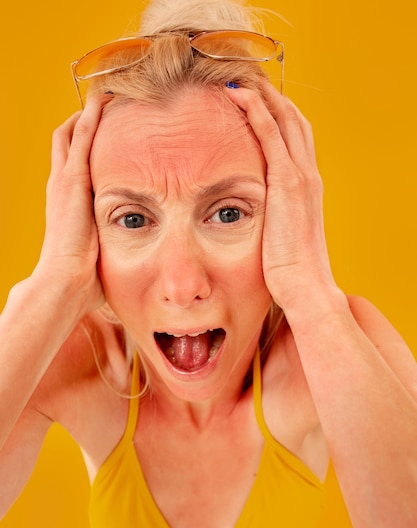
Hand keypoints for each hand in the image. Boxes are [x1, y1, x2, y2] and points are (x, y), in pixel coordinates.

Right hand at [35, 95, 111, 315]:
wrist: (65, 281)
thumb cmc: (82, 277)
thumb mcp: (96, 252)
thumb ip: (109, 244)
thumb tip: (134, 255)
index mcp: (66, 203)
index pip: (73, 162)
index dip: (86, 145)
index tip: (106, 133)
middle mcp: (60, 186)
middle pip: (67, 141)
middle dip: (85, 122)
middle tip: (105, 106)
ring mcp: (64, 181)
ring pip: (71, 133)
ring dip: (87, 114)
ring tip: (106, 96)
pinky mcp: (72, 180)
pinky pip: (81, 138)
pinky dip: (91, 117)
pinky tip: (103, 100)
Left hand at [225, 83, 334, 310]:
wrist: (305, 286)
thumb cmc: (291, 271)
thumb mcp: (283, 238)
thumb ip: (274, 221)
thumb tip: (257, 223)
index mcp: (308, 188)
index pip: (295, 139)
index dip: (278, 115)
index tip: (257, 101)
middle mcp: (309, 175)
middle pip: (294, 121)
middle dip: (273, 96)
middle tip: (247, 80)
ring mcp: (300, 177)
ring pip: (284, 119)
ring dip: (263, 95)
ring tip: (238, 79)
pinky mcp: (287, 183)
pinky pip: (270, 135)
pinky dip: (257, 111)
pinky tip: (238, 97)